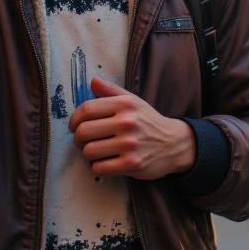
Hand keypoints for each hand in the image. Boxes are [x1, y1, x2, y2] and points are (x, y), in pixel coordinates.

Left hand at [68, 77, 195, 180]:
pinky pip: (100, 168)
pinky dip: (98, 167)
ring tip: (97, 152)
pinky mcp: (132, 164)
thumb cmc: (148, 122)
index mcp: (124, 104)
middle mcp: (127, 122)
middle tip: (83, 141)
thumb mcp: (133, 102)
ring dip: (88, 154)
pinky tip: (106, 163)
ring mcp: (130, 144)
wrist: (174, 144)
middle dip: (78, 139)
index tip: (74, 126)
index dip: (74, 119)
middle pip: (84, 131)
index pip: (86, 109)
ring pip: (89, 151)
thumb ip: (111, 91)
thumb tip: (92, 81)